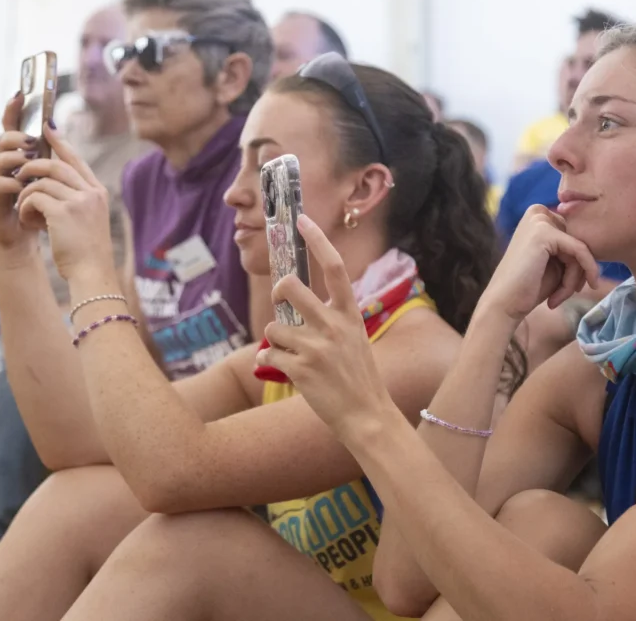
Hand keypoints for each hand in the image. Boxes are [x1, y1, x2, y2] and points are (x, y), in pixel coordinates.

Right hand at [0, 93, 42, 257]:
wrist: (27, 242)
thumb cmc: (40, 209)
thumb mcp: (51, 182)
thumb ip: (53, 160)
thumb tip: (61, 134)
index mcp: (20, 160)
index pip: (13, 130)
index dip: (14, 111)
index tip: (20, 94)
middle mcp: (5, 168)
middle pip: (3, 141)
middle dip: (17, 138)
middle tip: (32, 142)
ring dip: (15, 158)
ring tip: (29, 163)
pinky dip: (11, 183)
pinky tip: (22, 185)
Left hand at [13, 122, 114, 281]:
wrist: (92, 272)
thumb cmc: (87, 250)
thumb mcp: (88, 218)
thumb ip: (76, 197)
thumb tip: (50, 180)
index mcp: (98, 192)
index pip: (76, 159)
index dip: (60, 141)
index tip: (46, 127)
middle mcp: (91, 193)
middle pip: (55, 164)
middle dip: (31, 167)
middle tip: (19, 176)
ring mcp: (79, 201)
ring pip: (41, 181)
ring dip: (26, 194)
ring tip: (26, 210)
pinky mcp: (63, 212)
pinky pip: (34, 197)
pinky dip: (25, 208)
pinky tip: (29, 221)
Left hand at [256, 215, 393, 437]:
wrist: (367, 416)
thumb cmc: (359, 377)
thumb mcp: (355, 339)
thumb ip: (331, 319)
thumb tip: (294, 304)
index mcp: (351, 314)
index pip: (333, 267)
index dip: (317, 240)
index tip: (302, 220)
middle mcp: (334, 325)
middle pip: (290, 287)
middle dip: (278, 291)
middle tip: (282, 304)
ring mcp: (317, 347)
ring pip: (274, 326)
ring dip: (275, 340)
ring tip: (290, 354)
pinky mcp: (300, 370)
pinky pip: (268, 355)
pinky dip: (269, 363)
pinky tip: (284, 371)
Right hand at [482, 205, 599, 323]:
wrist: (504, 305)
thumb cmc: (528, 288)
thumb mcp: (557, 264)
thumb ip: (573, 250)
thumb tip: (601, 244)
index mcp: (539, 217)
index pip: (576, 236)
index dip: (578, 264)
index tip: (571, 288)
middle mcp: (538, 212)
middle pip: (579, 240)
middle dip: (578, 271)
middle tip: (563, 294)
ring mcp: (539, 220)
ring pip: (581, 248)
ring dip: (575, 278)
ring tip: (559, 297)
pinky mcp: (543, 232)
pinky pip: (580, 251)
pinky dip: (581, 273)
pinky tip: (567, 293)